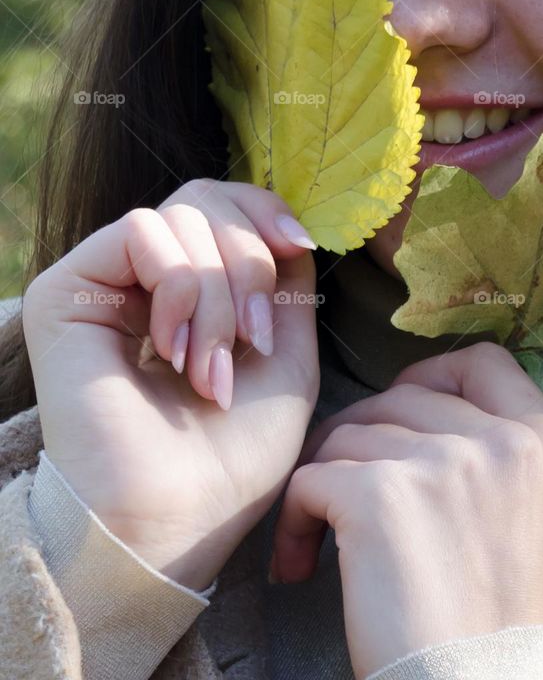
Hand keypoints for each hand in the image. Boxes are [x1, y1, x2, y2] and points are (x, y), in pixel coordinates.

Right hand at [22, 178, 319, 591]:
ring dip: (217, 293)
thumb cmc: (234, 454)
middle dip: (250, 262)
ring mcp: (104, 282)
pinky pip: (142, 231)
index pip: (225, 204)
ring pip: (183, 216)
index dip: (267, 211)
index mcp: (191, 290)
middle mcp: (143, 278)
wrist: (178, 517)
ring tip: (211, 371)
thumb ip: (285, 284)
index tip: (302, 246)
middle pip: (208, 198)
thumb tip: (289, 224)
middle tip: (253, 340)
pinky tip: (174, 351)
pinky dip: (178, 285)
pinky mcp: (67, 292)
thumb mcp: (287, 354)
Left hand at [269, 340, 542, 679]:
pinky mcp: (380, 495)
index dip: (434, 377)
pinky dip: (294, 521)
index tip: (404, 414)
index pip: (485, 363)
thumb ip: (502, 458)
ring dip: (327, 481)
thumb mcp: (536, 521)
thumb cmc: (496, 629)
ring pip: (352, 432)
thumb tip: (424, 411)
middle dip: (366, 436)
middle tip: (348, 487)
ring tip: (324, 539)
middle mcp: (505, 443)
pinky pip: (310, 478)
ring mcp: (444, 463)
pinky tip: (300, 565)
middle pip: (405, 396)